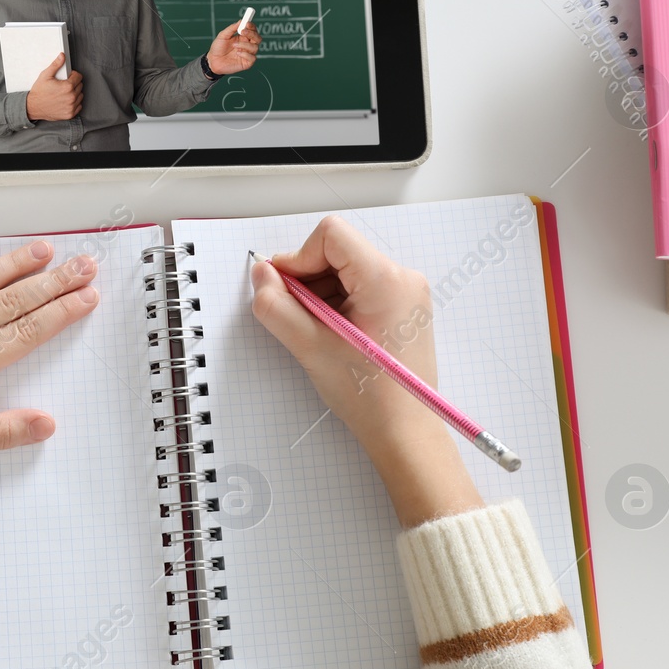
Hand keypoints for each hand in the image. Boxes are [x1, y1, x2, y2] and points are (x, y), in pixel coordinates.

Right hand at [24, 53, 82, 120]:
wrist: (33, 107)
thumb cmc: (39, 92)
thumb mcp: (45, 75)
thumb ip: (56, 65)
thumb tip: (62, 56)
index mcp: (67, 86)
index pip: (79, 76)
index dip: (72, 75)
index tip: (67, 77)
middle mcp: (71, 97)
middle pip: (80, 86)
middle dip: (74, 83)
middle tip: (64, 85)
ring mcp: (71, 107)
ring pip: (80, 96)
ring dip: (75, 93)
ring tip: (64, 93)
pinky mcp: (70, 114)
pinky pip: (79, 106)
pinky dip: (74, 103)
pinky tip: (66, 100)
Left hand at [204, 21, 260, 75]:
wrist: (212, 61)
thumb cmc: (218, 48)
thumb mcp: (223, 35)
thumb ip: (232, 28)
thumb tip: (241, 20)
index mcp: (243, 37)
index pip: (252, 30)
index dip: (251, 26)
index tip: (247, 23)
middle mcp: (247, 45)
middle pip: (258, 38)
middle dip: (252, 34)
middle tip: (242, 32)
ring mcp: (247, 54)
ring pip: (255, 47)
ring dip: (245, 45)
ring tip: (234, 45)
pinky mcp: (246, 63)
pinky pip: (252, 58)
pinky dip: (246, 54)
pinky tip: (238, 53)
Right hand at [249, 216, 482, 525]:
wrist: (404, 432)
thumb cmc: (368, 395)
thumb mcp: (310, 346)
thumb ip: (276, 305)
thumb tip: (261, 274)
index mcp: (386, 280)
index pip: (331, 236)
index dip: (299, 258)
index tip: (285, 289)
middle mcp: (403, 277)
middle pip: (338, 251)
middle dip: (308, 279)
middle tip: (298, 317)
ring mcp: (406, 292)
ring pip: (346, 269)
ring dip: (321, 292)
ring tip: (319, 332)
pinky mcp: (403, 306)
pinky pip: (360, 286)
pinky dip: (337, 302)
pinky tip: (333, 334)